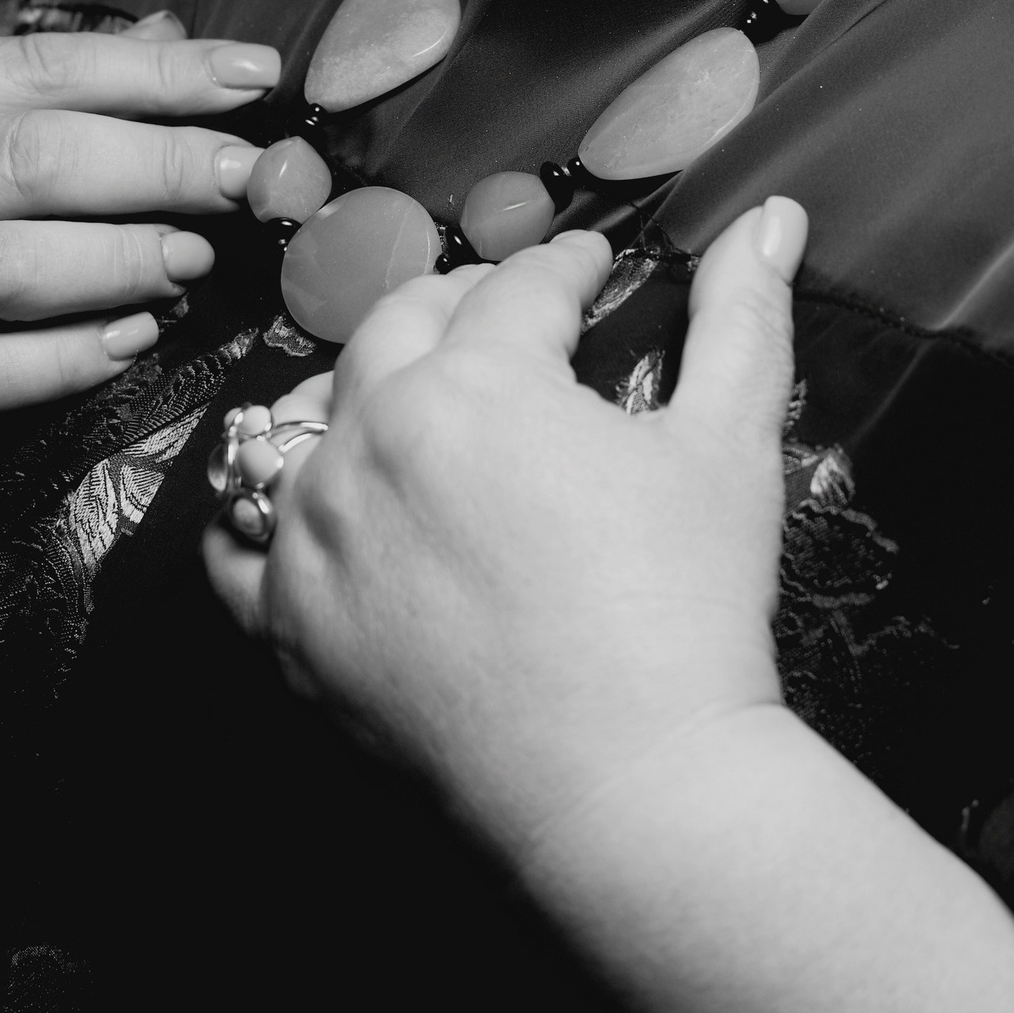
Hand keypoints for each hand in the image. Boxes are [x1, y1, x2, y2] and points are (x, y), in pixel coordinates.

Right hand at [0, 12, 278, 455]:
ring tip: (196, 258)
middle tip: (244, 175)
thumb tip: (165, 39)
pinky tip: (130, 341)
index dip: (155, 72)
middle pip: (26, 162)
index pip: (33, 70)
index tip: (254, 75)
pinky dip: (61, 360)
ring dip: (115, 260)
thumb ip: (16, 93)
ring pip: (0, 268)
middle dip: (154, 164)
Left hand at [203, 198, 806, 867]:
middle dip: (466, 306)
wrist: (633, 795)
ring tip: (421, 394)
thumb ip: (745, 315)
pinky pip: (241, 536)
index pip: (520, 287)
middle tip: (514, 318)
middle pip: (404, 325)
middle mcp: (375, 439)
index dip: (567, 268)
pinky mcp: (288, 623)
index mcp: (478, 382)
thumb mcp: (731, 445)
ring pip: (318, 412)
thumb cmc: (688, 614)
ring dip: (371, 387)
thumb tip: (773, 217)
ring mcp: (318, 533)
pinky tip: (308, 491)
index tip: (591, 271)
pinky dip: (266, 504)